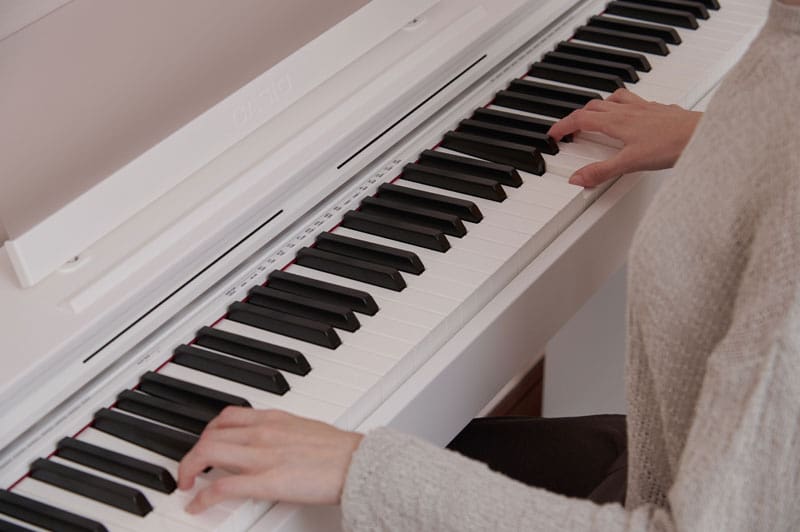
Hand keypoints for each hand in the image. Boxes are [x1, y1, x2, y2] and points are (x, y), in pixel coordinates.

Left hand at [178, 407, 362, 513]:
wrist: (357, 462)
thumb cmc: (339, 451)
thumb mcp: (304, 430)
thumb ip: (282, 434)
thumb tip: (270, 444)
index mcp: (273, 418)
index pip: (227, 417)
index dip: (208, 432)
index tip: (205, 443)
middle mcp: (262, 432)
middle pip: (210, 434)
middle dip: (193, 453)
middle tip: (190, 468)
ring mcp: (262, 456)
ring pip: (207, 453)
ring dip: (188, 469)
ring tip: (186, 483)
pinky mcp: (266, 481)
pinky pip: (221, 487)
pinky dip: (202, 497)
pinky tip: (197, 504)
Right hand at [547, 89, 702, 187]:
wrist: (703, 133)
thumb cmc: (673, 144)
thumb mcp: (630, 163)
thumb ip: (601, 172)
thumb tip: (577, 179)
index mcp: (616, 121)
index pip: (581, 119)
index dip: (563, 126)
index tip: (554, 134)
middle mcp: (629, 110)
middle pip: (594, 106)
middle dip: (578, 116)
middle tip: (572, 128)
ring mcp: (645, 108)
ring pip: (614, 99)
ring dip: (601, 105)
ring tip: (597, 115)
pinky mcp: (660, 110)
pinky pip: (636, 102)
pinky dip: (626, 106)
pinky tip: (633, 115)